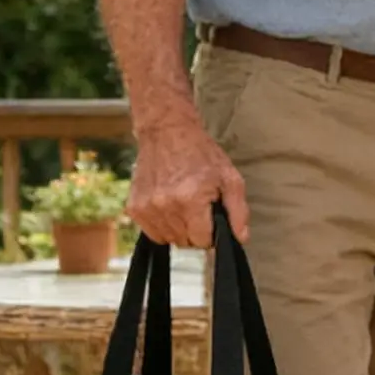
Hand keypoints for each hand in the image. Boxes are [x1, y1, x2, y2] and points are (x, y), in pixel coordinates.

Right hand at [128, 119, 248, 246]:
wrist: (167, 131)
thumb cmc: (201, 154)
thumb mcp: (229, 177)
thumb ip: (238, 211)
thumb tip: (240, 238)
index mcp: (191, 199)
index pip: (203, 241)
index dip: (211, 233)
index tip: (211, 218)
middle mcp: (166, 206)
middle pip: (186, 242)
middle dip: (195, 231)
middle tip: (198, 208)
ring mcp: (147, 208)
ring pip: (168, 240)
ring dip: (178, 229)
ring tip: (183, 205)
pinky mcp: (134, 208)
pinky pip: (152, 233)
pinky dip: (162, 226)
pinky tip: (169, 207)